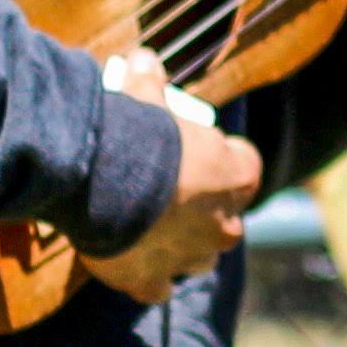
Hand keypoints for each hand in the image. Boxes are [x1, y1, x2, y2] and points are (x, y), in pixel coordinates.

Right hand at [89, 48, 263, 307]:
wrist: (101, 177)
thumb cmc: (135, 132)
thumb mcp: (145, 95)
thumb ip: (150, 81)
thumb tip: (144, 59)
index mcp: (236, 177)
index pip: (244, 166)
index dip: (222, 157)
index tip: (196, 148)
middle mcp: (225, 225)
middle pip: (223, 220)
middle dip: (200, 211)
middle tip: (164, 194)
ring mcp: (190, 258)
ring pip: (195, 258)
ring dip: (177, 247)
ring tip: (144, 229)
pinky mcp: (152, 282)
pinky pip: (157, 287)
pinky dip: (146, 278)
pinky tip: (128, 264)